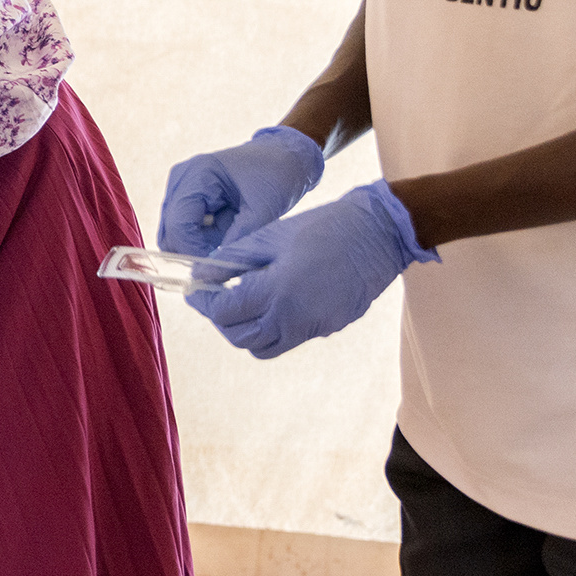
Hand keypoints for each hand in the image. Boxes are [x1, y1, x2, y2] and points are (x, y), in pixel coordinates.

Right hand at [158, 124, 325, 255]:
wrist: (282, 157)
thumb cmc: (276, 176)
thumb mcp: (263, 210)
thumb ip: (236, 241)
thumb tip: (214, 270)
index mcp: (198, 174)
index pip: (179, 223)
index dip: (192, 251)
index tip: (215, 268)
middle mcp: (181, 179)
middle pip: (170, 230)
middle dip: (192, 251)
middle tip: (222, 263)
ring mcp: (180, 187)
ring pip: (172, 233)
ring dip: (196, 246)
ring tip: (226, 246)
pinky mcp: (185, 197)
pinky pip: (182, 228)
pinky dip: (199, 240)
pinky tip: (222, 238)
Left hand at [185, 180, 434, 357]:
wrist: (379, 234)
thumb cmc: (324, 226)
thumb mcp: (271, 236)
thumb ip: (233, 259)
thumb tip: (202, 275)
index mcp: (276, 291)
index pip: (224, 313)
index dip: (204, 304)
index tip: (196, 293)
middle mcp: (293, 317)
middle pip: (240, 338)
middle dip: (222, 322)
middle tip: (216, 300)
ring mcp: (314, 327)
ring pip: (264, 348)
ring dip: (247, 332)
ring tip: (243, 305)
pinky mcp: (329, 328)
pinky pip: (290, 339)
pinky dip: (274, 329)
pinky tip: (275, 303)